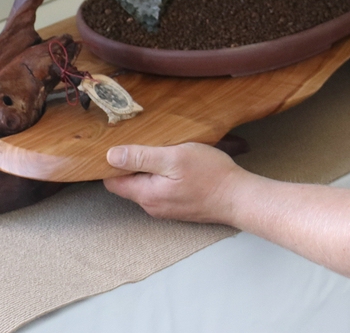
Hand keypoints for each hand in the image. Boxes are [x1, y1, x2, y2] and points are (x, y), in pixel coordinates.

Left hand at [104, 142, 245, 223]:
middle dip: (133, 163)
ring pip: (147, 185)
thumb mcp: (175, 157)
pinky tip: (179, 163)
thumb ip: (142, 157)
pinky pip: (162, 189)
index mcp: (146, 194)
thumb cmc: (210, 176)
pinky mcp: (179, 206)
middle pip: (129, 183)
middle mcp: (152, 205)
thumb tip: (110, 156)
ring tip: (166, 149)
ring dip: (151, 168)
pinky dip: (164, 175)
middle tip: (147, 141)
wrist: (239, 198)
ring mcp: (166, 208)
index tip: (120, 143)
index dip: (111, 162)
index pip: (112, 180)